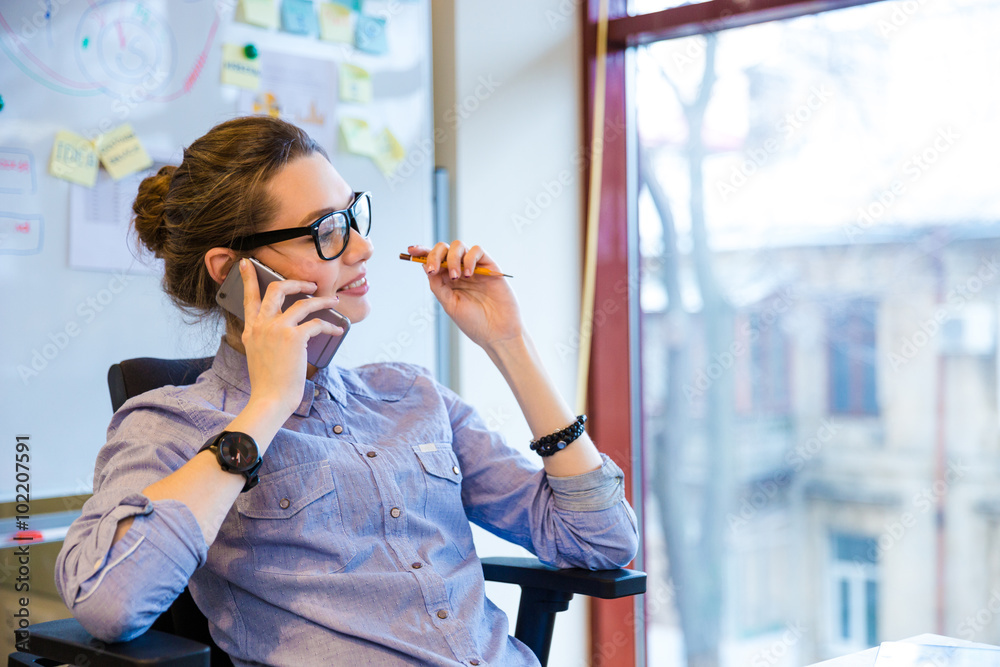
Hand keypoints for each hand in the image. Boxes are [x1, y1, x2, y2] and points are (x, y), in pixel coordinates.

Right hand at [237, 259, 344, 416]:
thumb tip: (285, 329)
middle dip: (295, 282)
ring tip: (332, 301)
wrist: (270, 399)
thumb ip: (264, 338)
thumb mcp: (258, 355)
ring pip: (303, 302)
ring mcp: (277, 329)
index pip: (248, 298)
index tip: (247, 263)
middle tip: (309, 285)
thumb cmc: (269, 383)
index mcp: (251, 330)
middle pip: (276, 289)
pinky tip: (337, 329)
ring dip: (322, 300)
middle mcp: (261, 325)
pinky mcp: (294, 337)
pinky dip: (330, 325)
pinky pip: (317, 323)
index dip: (248, 278)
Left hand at [409, 242, 523, 349]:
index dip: (422, 252)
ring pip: (458, 246)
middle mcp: (459, 271)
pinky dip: (470, 258)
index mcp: (447, 281)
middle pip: (443, 249)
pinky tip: (469, 274)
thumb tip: (425, 266)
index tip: (410, 251)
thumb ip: (437, 285)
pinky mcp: (489, 266)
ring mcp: (474, 267)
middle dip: (435, 254)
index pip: (433, 261)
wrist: (498, 332)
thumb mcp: (449, 305)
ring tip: (455, 276)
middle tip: (433, 270)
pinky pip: (477, 250)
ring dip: (452, 258)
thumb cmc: (474, 323)